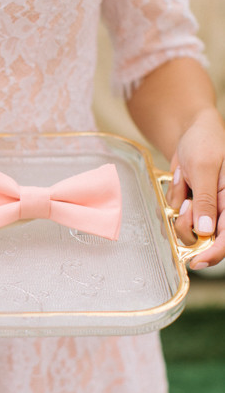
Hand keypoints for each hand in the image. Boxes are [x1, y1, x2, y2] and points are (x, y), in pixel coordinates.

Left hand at [166, 106, 224, 269]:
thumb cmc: (205, 142)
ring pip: (187, 229)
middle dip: (188, 225)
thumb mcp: (204, 168)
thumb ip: (206, 200)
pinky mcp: (191, 206)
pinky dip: (173, 199)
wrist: (190, 130)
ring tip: (183, 183)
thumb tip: (206, 231)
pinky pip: (176, 215)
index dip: (214, 253)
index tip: (196, 262)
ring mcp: (206, 209)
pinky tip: (180, 180)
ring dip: (179, 210)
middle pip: (204, 238)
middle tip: (185, 202)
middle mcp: (222, 209)